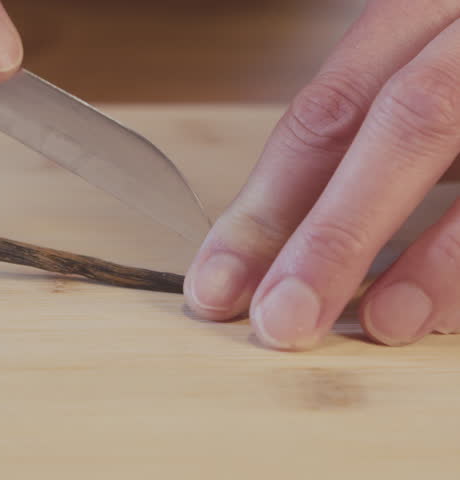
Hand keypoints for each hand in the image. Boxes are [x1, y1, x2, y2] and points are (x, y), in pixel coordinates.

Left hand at [184, 0, 459, 349]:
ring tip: (382, 323)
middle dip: (335, 234)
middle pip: (404, 122)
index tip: (217, 283)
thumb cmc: (459, 57)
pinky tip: (445, 310)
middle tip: (280, 323)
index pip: (328, 110)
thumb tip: (286, 236)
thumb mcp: (422, 63)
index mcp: (423, 8)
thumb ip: (369, 131)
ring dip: (436, 259)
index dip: (267, 202)